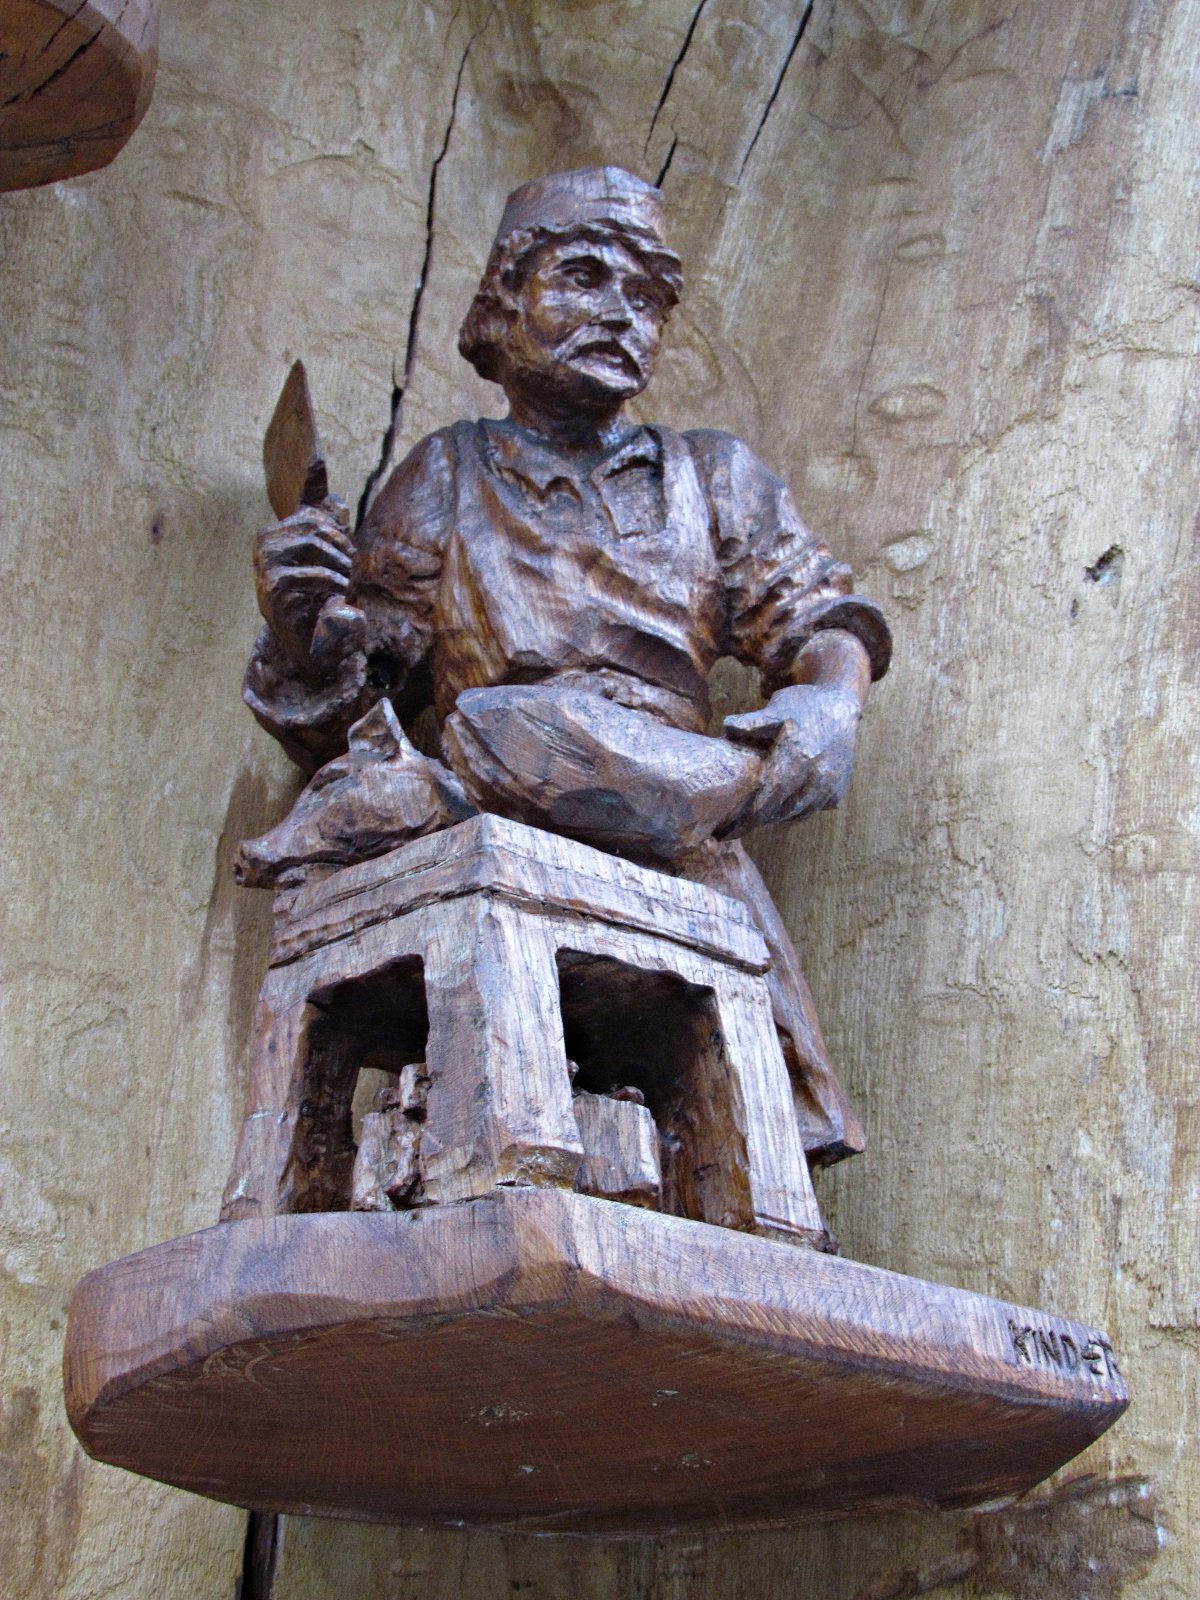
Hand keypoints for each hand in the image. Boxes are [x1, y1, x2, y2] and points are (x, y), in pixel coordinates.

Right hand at [253, 498, 365, 676]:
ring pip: (313, 547)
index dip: (337, 534)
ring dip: (339, 565)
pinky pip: (312, 573)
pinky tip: (341, 593)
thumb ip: (322, 535)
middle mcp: (263, 548)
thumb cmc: (314, 600)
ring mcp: (265, 567)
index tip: (349, 554)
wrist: (303, 645)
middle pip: (314, 530)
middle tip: (351, 570)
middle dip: (340, 549)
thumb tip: (338, 504)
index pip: (310, 519)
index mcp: (271, 536)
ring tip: (348, 583)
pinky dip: (333, 582)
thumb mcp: (317, 564)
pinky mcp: (275, 589)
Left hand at [721, 681, 861, 833]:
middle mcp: (818, 775)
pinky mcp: (838, 792)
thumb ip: (753, 722)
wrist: (841, 708)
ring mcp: (830, 786)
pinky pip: (812, 810)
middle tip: (735, 827)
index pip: (768, 796)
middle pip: (780, 809)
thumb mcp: (777, 708)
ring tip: (756, 816)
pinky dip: (795, 811)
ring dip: (776, 816)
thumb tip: (727, 727)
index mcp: (798, 756)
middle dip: (757, 820)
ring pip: (797, 813)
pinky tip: (781, 806)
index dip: (748, 816)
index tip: (728, 828)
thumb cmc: (803, 707)